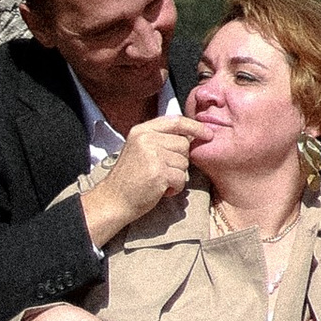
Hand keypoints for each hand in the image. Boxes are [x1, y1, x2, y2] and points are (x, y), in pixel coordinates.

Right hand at [79, 112, 202, 246]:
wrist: (113, 200)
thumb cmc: (129, 177)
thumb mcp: (139, 148)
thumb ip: (160, 139)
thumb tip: (191, 135)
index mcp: (142, 130)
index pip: (176, 121)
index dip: (194, 127)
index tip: (208, 134)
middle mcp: (147, 139)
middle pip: (183, 144)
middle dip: (180, 160)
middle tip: (163, 171)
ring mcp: (152, 155)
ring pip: (184, 163)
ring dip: (177, 176)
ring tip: (159, 181)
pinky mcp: (158, 173)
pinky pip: (181, 178)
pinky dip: (175, 188)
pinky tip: (161, 190)